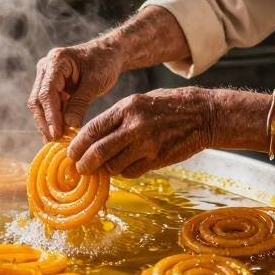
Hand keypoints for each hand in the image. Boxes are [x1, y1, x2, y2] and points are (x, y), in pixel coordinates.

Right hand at [28, 42, 123, 140]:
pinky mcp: (53, 87)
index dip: (50, 115)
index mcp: (56, 61)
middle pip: (38, 99)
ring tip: (57, 141)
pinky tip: (60, 134)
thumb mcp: (96, 82)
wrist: (109, 53)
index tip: (57, 133)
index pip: (47, 92)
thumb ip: (81, 102)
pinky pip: (50, 106)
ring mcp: (48, 77)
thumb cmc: (104, 62)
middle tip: (54, 141)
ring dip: (48, 123)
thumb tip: (69, 125)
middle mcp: (46, 68)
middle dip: (45, 121)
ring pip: (41, 105)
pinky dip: (54, 119)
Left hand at [67, 87, 217, 178]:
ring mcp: (147, 144)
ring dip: (105, 170)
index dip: (78, 145)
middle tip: (80, 168)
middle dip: (85, 163)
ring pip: (113, 166)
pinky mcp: (158, 159)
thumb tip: (94, 136)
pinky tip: (123, 168)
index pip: (93, 130)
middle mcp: (135, 126)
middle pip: (99, 151)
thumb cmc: (169, 105)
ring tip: (102, 168)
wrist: (203, 115)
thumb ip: (118, 117)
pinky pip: (131, 172)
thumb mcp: (140, 101)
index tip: (71, 153)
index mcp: (127, 107)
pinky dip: (123, 173)